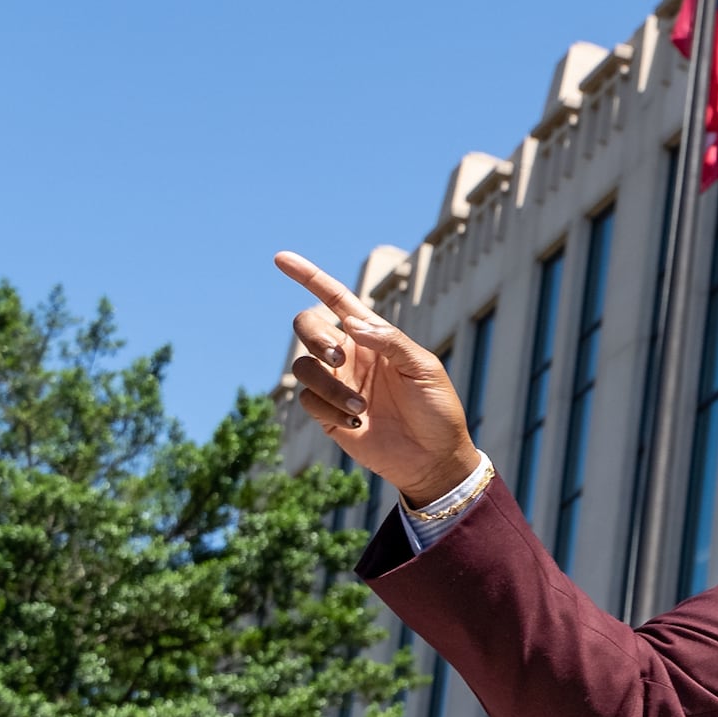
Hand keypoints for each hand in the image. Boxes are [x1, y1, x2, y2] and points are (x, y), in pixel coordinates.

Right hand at [277, 253, 480, 504]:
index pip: (335, 299)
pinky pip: (306, 400)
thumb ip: (390, 341)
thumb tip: (352, 323)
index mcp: (372, 337)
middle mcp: (349, 355)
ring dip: (329, 386)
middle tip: (339, 357)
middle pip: (307, 326)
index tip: (280, 258)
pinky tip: (357, 424)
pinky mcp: (326, 413)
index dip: (308, 277)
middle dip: (315, 336)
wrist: (434, 458)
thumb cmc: (436, 410)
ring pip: (303, 367)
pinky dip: (328, 409)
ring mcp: (336, 383)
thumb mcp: (424, 369)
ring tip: (361, 408)